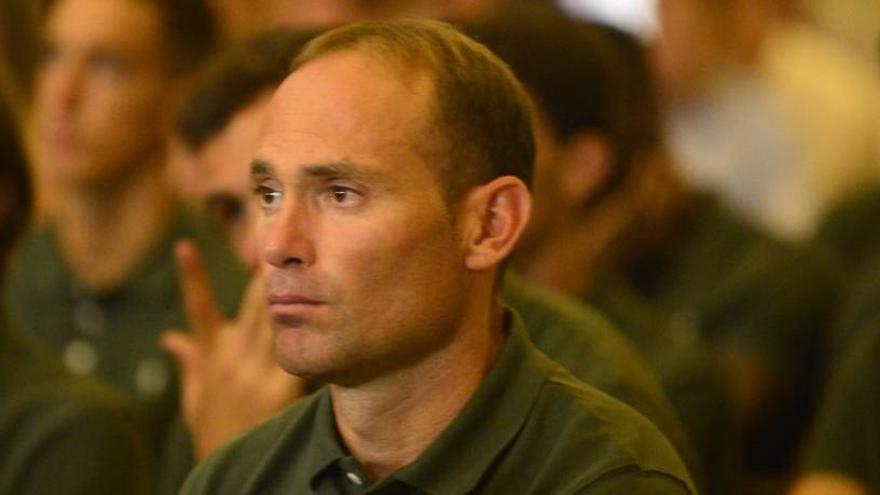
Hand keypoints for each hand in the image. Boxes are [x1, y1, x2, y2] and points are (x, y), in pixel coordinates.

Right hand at [162, 240, 306, 460]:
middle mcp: (232, 356)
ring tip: (299, 263)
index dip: (190, 274)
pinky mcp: (280, 387)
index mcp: (210, 353)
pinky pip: (294, 350)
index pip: (197, 306)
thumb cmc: (215, 426)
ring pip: (275, 320)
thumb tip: (167, 337)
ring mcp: (255, 370)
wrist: (230, 460)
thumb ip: (188, 362)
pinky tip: (315, 312)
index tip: (184, 245)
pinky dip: (304, 332)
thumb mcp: (194, 395)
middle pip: (253, 304)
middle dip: (266, 274)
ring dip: (289, 293)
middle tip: (278, 242)